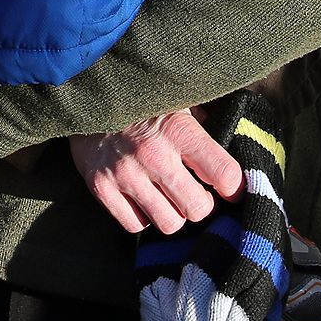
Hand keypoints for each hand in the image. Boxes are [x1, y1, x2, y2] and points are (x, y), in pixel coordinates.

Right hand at [68, 109, 242, 234]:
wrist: (86, 95)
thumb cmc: (141, 101)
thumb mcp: (178, 102)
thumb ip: (205, 126)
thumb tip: (232, 152)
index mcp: (179, 130)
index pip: (225, 176)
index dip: (234, 188)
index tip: (229, 189)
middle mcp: (154, 155)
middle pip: (199, 209)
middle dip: (201, 204)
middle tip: (195, 193)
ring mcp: (125, 174)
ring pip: (170, 224)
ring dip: (173, 213)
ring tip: (168, 196)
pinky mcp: (101, 187)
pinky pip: (136, 225)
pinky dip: (143, 216)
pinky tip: (142, 197)